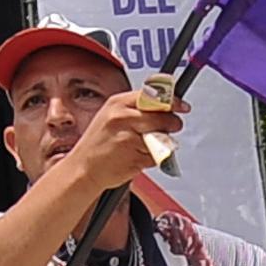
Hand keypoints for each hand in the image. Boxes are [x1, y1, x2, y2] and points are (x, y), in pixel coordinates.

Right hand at [58, 89, 182, 203]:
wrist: (82, 169)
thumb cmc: (98, 143)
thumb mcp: (111, 116)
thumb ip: (136, 109)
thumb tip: (165, 106)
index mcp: (118, 103)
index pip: (153, 96)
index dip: (172, 101)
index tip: (182, 106)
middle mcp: (123, 117)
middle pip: (162, 116)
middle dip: (172, 123)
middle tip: (172, 127)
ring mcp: (128, 137)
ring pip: (162, 138)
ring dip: (161, 143)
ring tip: (143, 145)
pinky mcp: (134, 157)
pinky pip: (156, 156)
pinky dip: (152, 159)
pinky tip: (136, 157)